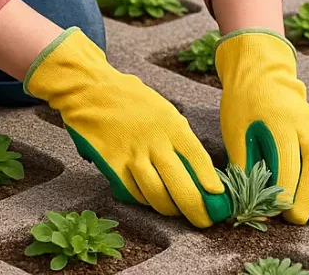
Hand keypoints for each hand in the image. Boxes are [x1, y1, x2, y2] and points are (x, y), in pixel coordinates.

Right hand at [23, 27, 230, 226]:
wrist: (90, 89)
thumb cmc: (129, 98)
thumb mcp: (162, 108)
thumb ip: (178, 135)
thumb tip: (196, 167)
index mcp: (172, 124)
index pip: (199, 159)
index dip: (210, 182)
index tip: (219, 198)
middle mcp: (155, 141)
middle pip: (181, 185)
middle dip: (196, 209)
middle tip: (203, 220)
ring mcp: (132, 154)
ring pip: (157, 194)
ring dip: (169, 209)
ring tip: (176, 212)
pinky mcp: (112, 163)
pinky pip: (132, 191)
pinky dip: (143, 200)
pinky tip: (149, 199)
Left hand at [215, 28, 308, 221]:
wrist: (261, 77)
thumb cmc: (244, 106)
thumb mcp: (235, 132)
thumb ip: (243, 166)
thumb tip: (250, 203)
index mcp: (278, 120)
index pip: (288, 157)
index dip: (286, 186)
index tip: (279, 208)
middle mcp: (306, 123)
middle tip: (298, 218)